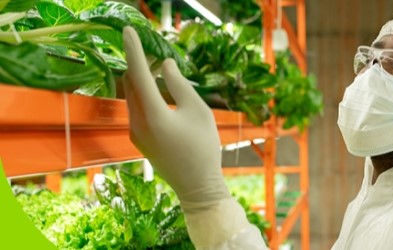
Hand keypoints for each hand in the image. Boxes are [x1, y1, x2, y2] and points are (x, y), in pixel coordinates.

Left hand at [122, 26, 229, 211]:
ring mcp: (135, 133)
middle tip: (151, 47)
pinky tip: (156, 89)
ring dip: (140, 78)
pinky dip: (142, 94)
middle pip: (131, 83)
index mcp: (153, 115)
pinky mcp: (138, 139)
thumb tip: (165, 65)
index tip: (128, 31)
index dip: (133, 50)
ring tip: (155, 65)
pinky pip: (135, 108)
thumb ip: (179, 85)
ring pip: (131, 96)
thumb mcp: (198, 111)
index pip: (138, 74)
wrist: (196, 186)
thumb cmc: (204, 147)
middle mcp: (137, 123)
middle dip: (138, 62)